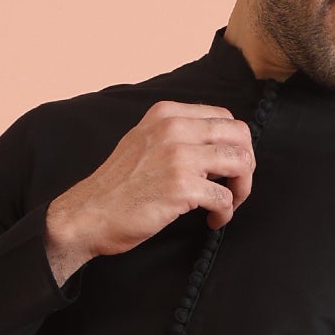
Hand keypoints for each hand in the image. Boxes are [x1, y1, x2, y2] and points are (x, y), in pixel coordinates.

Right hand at [44, 102, 257, 284]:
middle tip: (235, 188)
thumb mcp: (143, 141)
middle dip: (246, 165)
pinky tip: (212, 220)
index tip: (226, 168)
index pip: (224, 117)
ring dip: (241, 189)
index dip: (234, 145)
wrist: (88, 214)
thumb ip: (176, 135)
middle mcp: (174, 128)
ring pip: (240, 162)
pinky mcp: (181, 187)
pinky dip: (225, 212)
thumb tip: (215, 145)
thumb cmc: (117, 186)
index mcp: (167, 114)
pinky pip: (225, 197)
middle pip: (240, 135)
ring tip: (226, 205)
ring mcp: (178, 157)